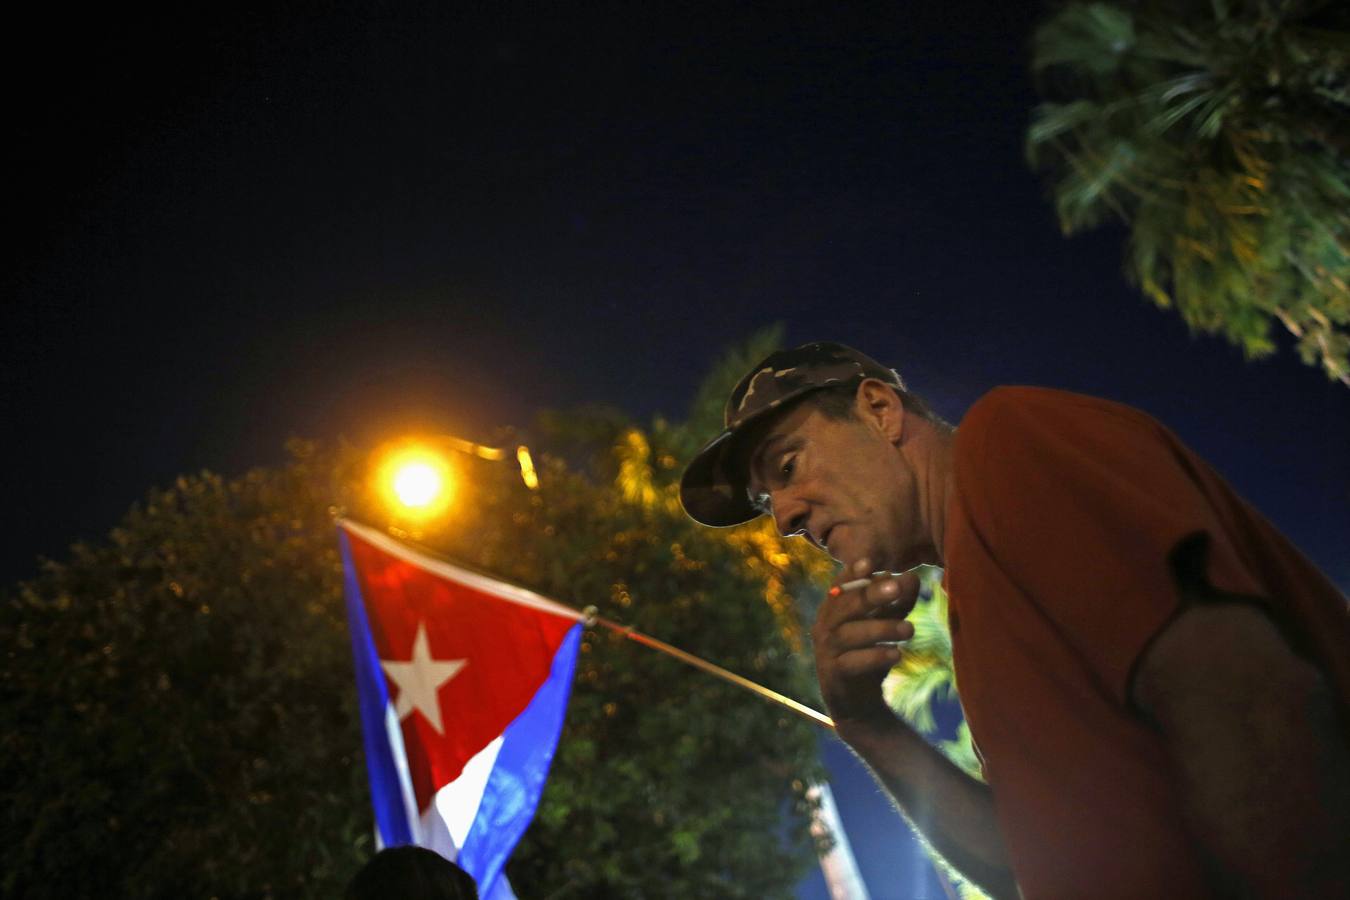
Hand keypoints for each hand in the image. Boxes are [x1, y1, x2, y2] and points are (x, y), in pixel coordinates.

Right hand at [812, 558, 920, 733]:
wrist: (857, 702)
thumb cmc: (869, 654)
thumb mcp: (885, 624)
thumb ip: (897, 602)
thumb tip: (913, 578)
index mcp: (834, 609)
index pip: (840, 585)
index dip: (852, 574)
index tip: (870, 563)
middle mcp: (825, 626)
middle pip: (845, 605)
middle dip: (870, 594)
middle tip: (896, 588)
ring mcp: (826, 651)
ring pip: (850, 634)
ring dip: (881, 628)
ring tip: (910, 629)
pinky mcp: (833, 674)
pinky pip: (853, 663)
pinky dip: (875, 657)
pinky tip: (897, 654)